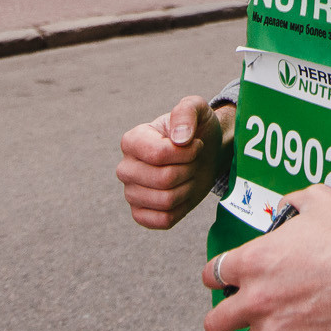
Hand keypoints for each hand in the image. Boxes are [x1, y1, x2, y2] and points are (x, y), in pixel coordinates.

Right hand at [118, 96, 227, 228]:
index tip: (196, 144)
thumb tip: (179, 138)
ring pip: (166, 201)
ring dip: (187, 188)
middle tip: (193, 162)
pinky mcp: (141, 214)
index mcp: (132, 141)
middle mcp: (126, 168)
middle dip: (189, 170)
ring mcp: (131, 193)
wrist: (205, 155)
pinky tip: (183, 193)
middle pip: (164, 179)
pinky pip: (162, 220)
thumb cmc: (197, 130)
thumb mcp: (197, 109)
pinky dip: (181, 209)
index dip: (186, 152)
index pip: (158, 154)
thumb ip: (186, 112)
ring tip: (189, 175)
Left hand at [203, 184, 330, 330]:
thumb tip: (284, 209)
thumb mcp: (317, 201)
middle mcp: (255, 298)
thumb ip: (291, 203)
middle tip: (242, 315)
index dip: (220, 277)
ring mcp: (274, 330)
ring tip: (283, 326)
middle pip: (215, 323)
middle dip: (226, 318)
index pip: (211, 275)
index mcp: (253, 261)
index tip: (230, 281)